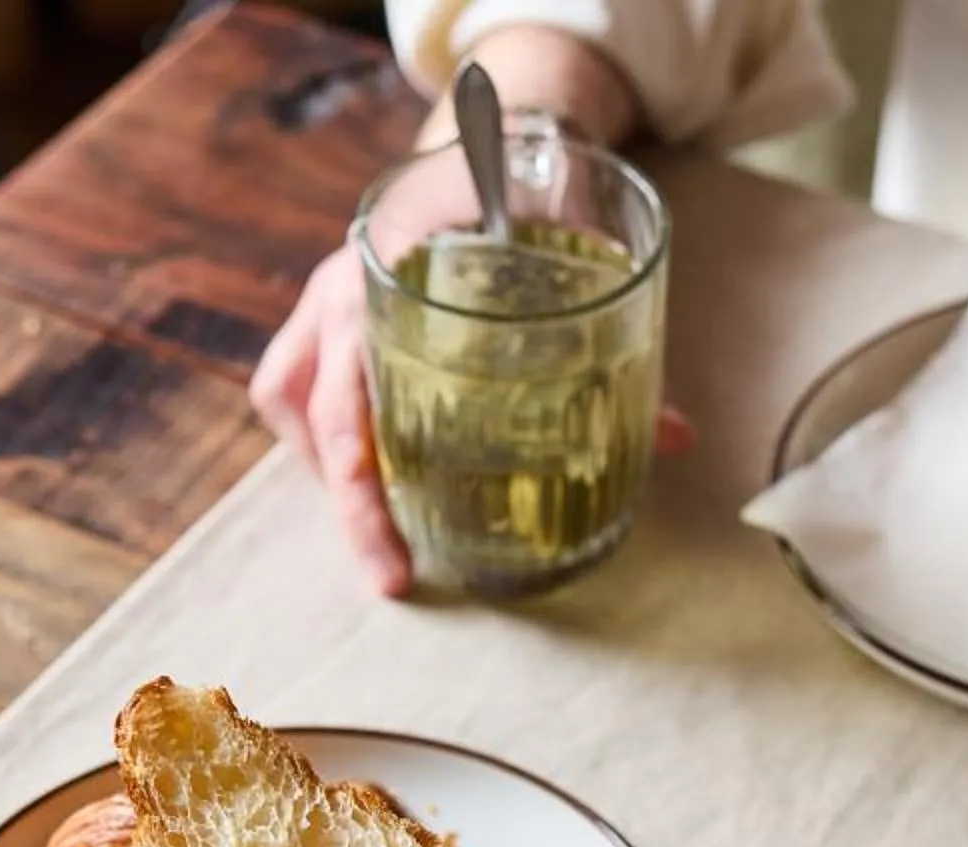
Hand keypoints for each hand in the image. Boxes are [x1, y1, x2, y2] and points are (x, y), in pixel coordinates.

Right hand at [248, 24, 681, 598]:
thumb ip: (618, 337)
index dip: (355, 444)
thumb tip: (679, 436)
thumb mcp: (571, 249)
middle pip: (311, 403)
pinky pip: (299, 391)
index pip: (351, 356)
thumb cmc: (524, 200)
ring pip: (288, 395)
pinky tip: (371, 484)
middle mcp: (344, 284)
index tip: (373, 493)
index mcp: (394, 258)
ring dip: (326, 472)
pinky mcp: (327, 322)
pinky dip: (327, 444)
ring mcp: (326, 302)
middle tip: (394, 576)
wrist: (489, 149)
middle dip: (352, 502)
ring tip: (378, 538)